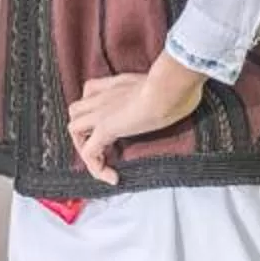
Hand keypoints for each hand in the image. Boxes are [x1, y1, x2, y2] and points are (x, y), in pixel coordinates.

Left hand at [67, 56, 205, 182]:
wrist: (172, 85)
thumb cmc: (180, 83)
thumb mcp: (169, 84)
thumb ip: (166, 89)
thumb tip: (185, 96)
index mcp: (118, 83)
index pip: (91, 90)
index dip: (94, 108)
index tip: (112, 123)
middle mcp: (104, 95)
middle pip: (76, 110)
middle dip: (83, 128)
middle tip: (102, 145)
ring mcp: (101, 112)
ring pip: (74, 129)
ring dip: (84, 147)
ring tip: (103, 162)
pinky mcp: (105, 128)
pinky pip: (89, 153)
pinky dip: (95, 167)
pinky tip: (112, 178)